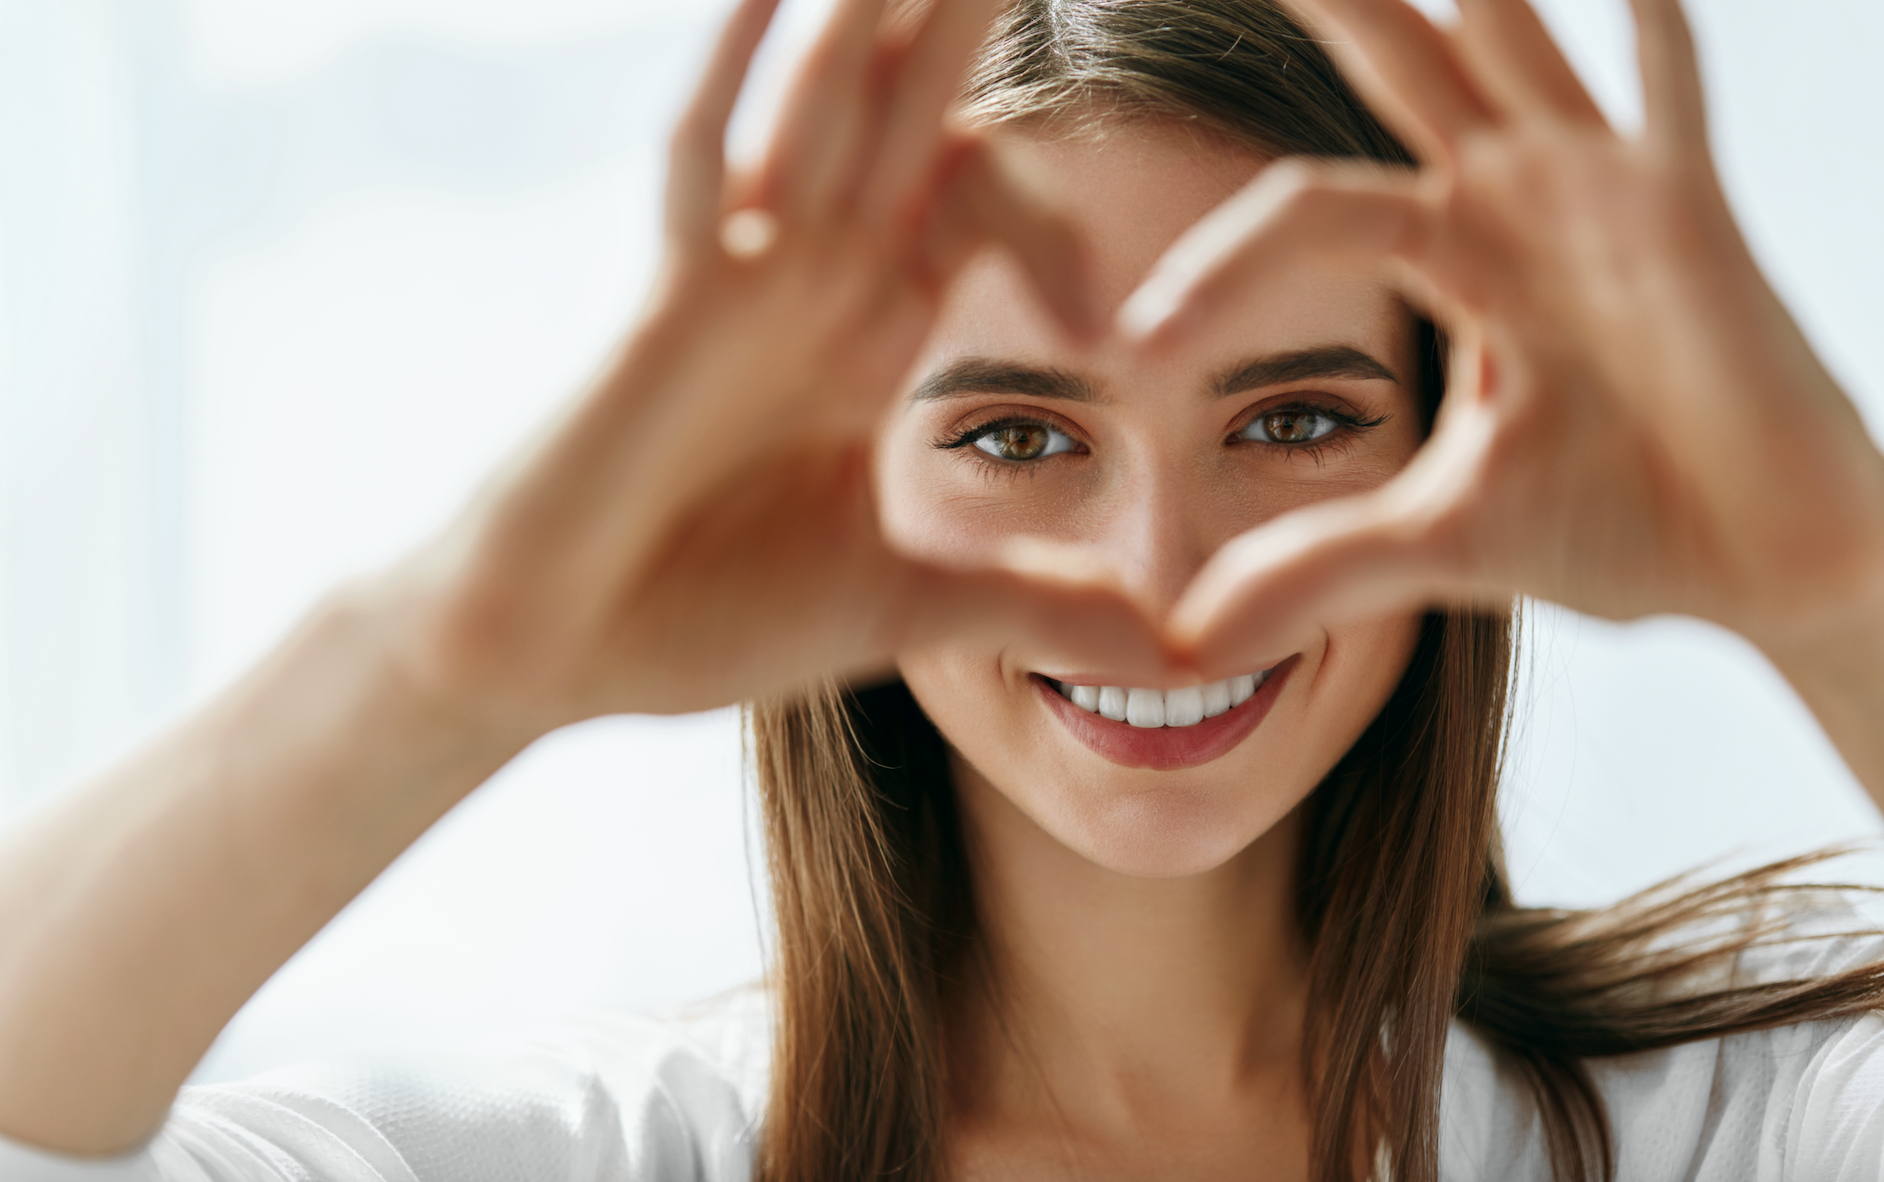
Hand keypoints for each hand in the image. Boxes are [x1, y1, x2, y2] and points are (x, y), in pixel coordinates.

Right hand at [385, 0, 1168, 728]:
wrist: (559, 656)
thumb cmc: (705, 618)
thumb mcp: (908, 607)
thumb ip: (1036, 607)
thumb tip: (1175, 654)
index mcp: (868, 331)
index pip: (975, 202)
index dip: (1051, 226)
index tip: (1110, 336)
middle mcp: (812, 279)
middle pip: (908, 111)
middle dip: (966, 19)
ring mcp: (740, 280)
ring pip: (824, 105)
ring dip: (878, 16)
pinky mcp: (670, 308)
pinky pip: (701, 166)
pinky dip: (737, 79)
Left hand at [1118, 0, 1883, 685]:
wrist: (1764, 565)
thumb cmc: (1623, 527)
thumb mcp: (1439, 544)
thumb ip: (1314, 568)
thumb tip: (1183, 643)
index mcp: (1454, 254)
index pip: (1304, 211)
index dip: (1217, 267)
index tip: (1134, 347)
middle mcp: (1520, 201)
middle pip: (1399, 68)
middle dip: (1331, 3)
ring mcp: (1607, 196)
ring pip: (1513, 50)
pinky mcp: (1695, 222)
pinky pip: (1671, 106)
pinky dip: (1655, 42)